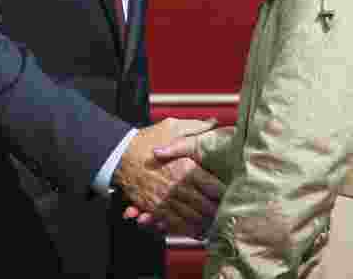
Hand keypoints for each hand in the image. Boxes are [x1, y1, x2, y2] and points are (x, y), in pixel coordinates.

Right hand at [113, 118, 224, 237]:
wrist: (120, 154)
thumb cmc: (146, 139)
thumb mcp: (173, 126)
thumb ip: (196, 127)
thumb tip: (213, 122)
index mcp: (186, 168)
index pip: (213, 186)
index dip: (225, 192)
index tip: (232, 193)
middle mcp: (178, 186)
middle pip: (205, 205)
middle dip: (218, 211)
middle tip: (227, 213)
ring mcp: (166, 199)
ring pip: (191, 217)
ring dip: (204, 222)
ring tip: (215, 224)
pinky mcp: (155, 207)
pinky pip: (174, 222)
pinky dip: (186, 229)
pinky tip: (195, 231)